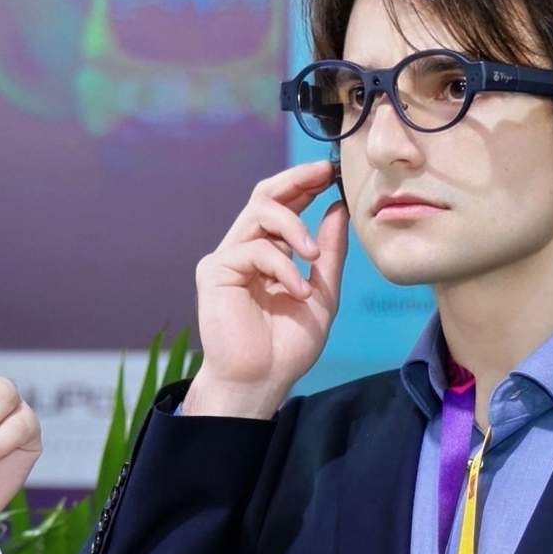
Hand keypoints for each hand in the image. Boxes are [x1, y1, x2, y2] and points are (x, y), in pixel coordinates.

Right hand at [188, 160, 346, 421]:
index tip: (332, 172)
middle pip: (264, 195)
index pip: (283, 205)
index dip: (305, 184)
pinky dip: (282, 266)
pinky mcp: (214, 272)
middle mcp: (244, 250)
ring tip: (312, 256)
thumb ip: (328, 252)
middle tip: (324, 173)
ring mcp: (227, 258)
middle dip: (296, 180)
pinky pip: (254, 249)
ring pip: (259, 212)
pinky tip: (297, 290)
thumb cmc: (287, 346)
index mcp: (268, 253)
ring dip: (294, 226)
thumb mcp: (322, 293)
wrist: (261, 381)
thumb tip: (338, 207)